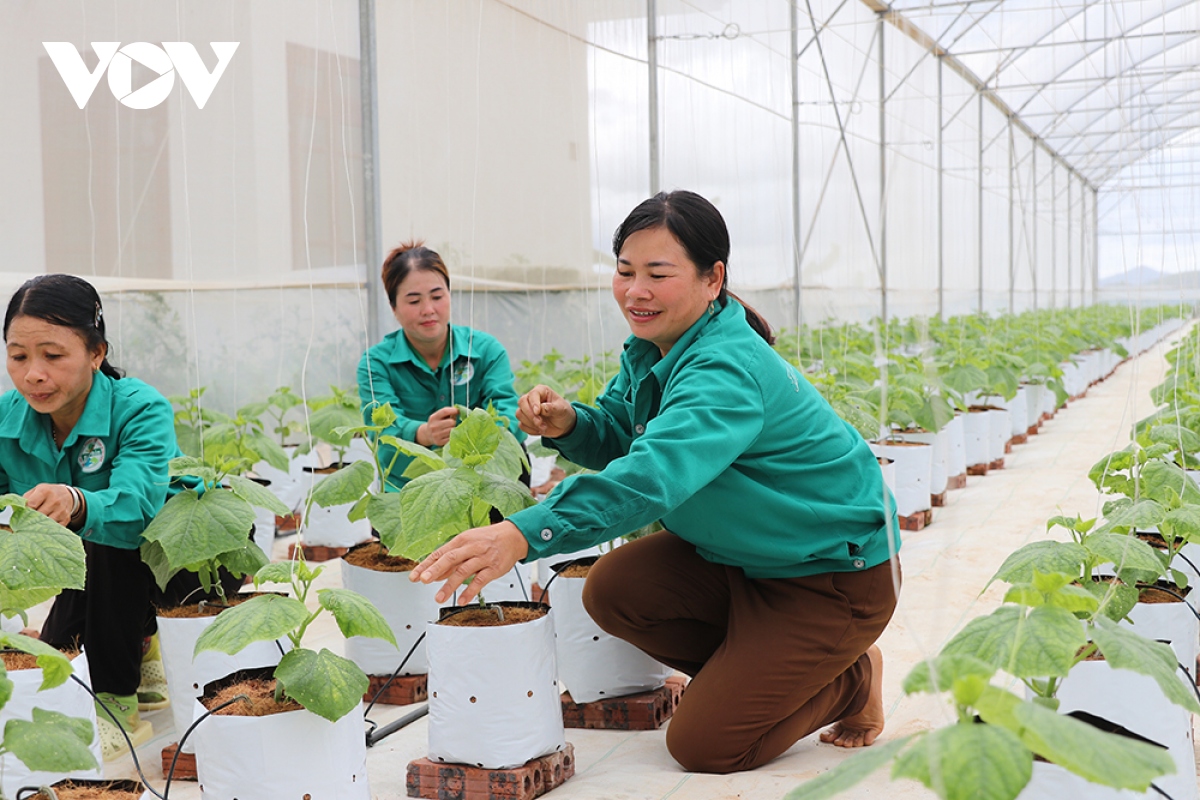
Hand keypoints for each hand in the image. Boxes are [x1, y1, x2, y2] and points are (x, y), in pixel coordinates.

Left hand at [23, 483, 74, 526]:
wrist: (67, 494)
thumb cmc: (47, 493)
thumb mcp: (36, 490)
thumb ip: (25, 499)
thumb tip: (14, 510)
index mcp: (45, 491)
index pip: (31, 505)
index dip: (24, 511)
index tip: (21, 514)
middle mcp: (55, 500)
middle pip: (38, 515)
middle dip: (30, 519)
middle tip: (24, 522)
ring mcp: (61, 511)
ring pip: (46, 523)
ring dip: (38, 525)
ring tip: (33, 525)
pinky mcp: (66, 519)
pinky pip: (54, 528)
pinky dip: (47, 528)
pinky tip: (43, 527)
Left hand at [411, 521, 529, 603]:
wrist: (514, 536)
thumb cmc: (488, 540)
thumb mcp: (468, 543)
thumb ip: (452, 559)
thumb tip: (434, 573)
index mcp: (462, 540)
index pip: (440, 553)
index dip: (426, 565)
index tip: (415, 576)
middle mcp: (471, 548)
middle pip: (451, 559)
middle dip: (436, 570)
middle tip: (424, 580)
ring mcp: (483, 558)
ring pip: (464, 571)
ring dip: (450, 585)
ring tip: (439, 597)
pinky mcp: (494, 568)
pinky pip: (481, 580)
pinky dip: (470, 591)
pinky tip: (462, 600)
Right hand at [417, 406, 458, 446]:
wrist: (427, 435)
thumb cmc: (437, 423)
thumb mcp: (439, 416)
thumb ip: (448, 413)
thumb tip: (460, 411)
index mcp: (433, 418)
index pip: (445, 411)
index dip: (453, 410)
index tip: (458, 411)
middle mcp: (433, 426)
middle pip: (451, 422)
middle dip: (453, 422)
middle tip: (451, 423)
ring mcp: (436, 435)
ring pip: (452, 430)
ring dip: (453, 429)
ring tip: (450, 429)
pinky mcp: (439, 442)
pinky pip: (451, 437)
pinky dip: (452, 436)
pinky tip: (449, 435)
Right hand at [517, 385, 576, 437]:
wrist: (563, 425)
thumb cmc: (563, 413)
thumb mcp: (562, 409)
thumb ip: (552, 408)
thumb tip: (541, 408)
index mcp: (541, 391)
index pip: (532, 394)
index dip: (533, 403)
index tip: (538, 412)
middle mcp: (531, 398)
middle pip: (522, 403)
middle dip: (530, 415)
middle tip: (540, 423)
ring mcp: (527, 409)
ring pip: (519, 414)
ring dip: (531, 423)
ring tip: (544, 427)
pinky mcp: (525, 420)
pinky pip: (521, 425)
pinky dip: (530, 430)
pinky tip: (540, 430)